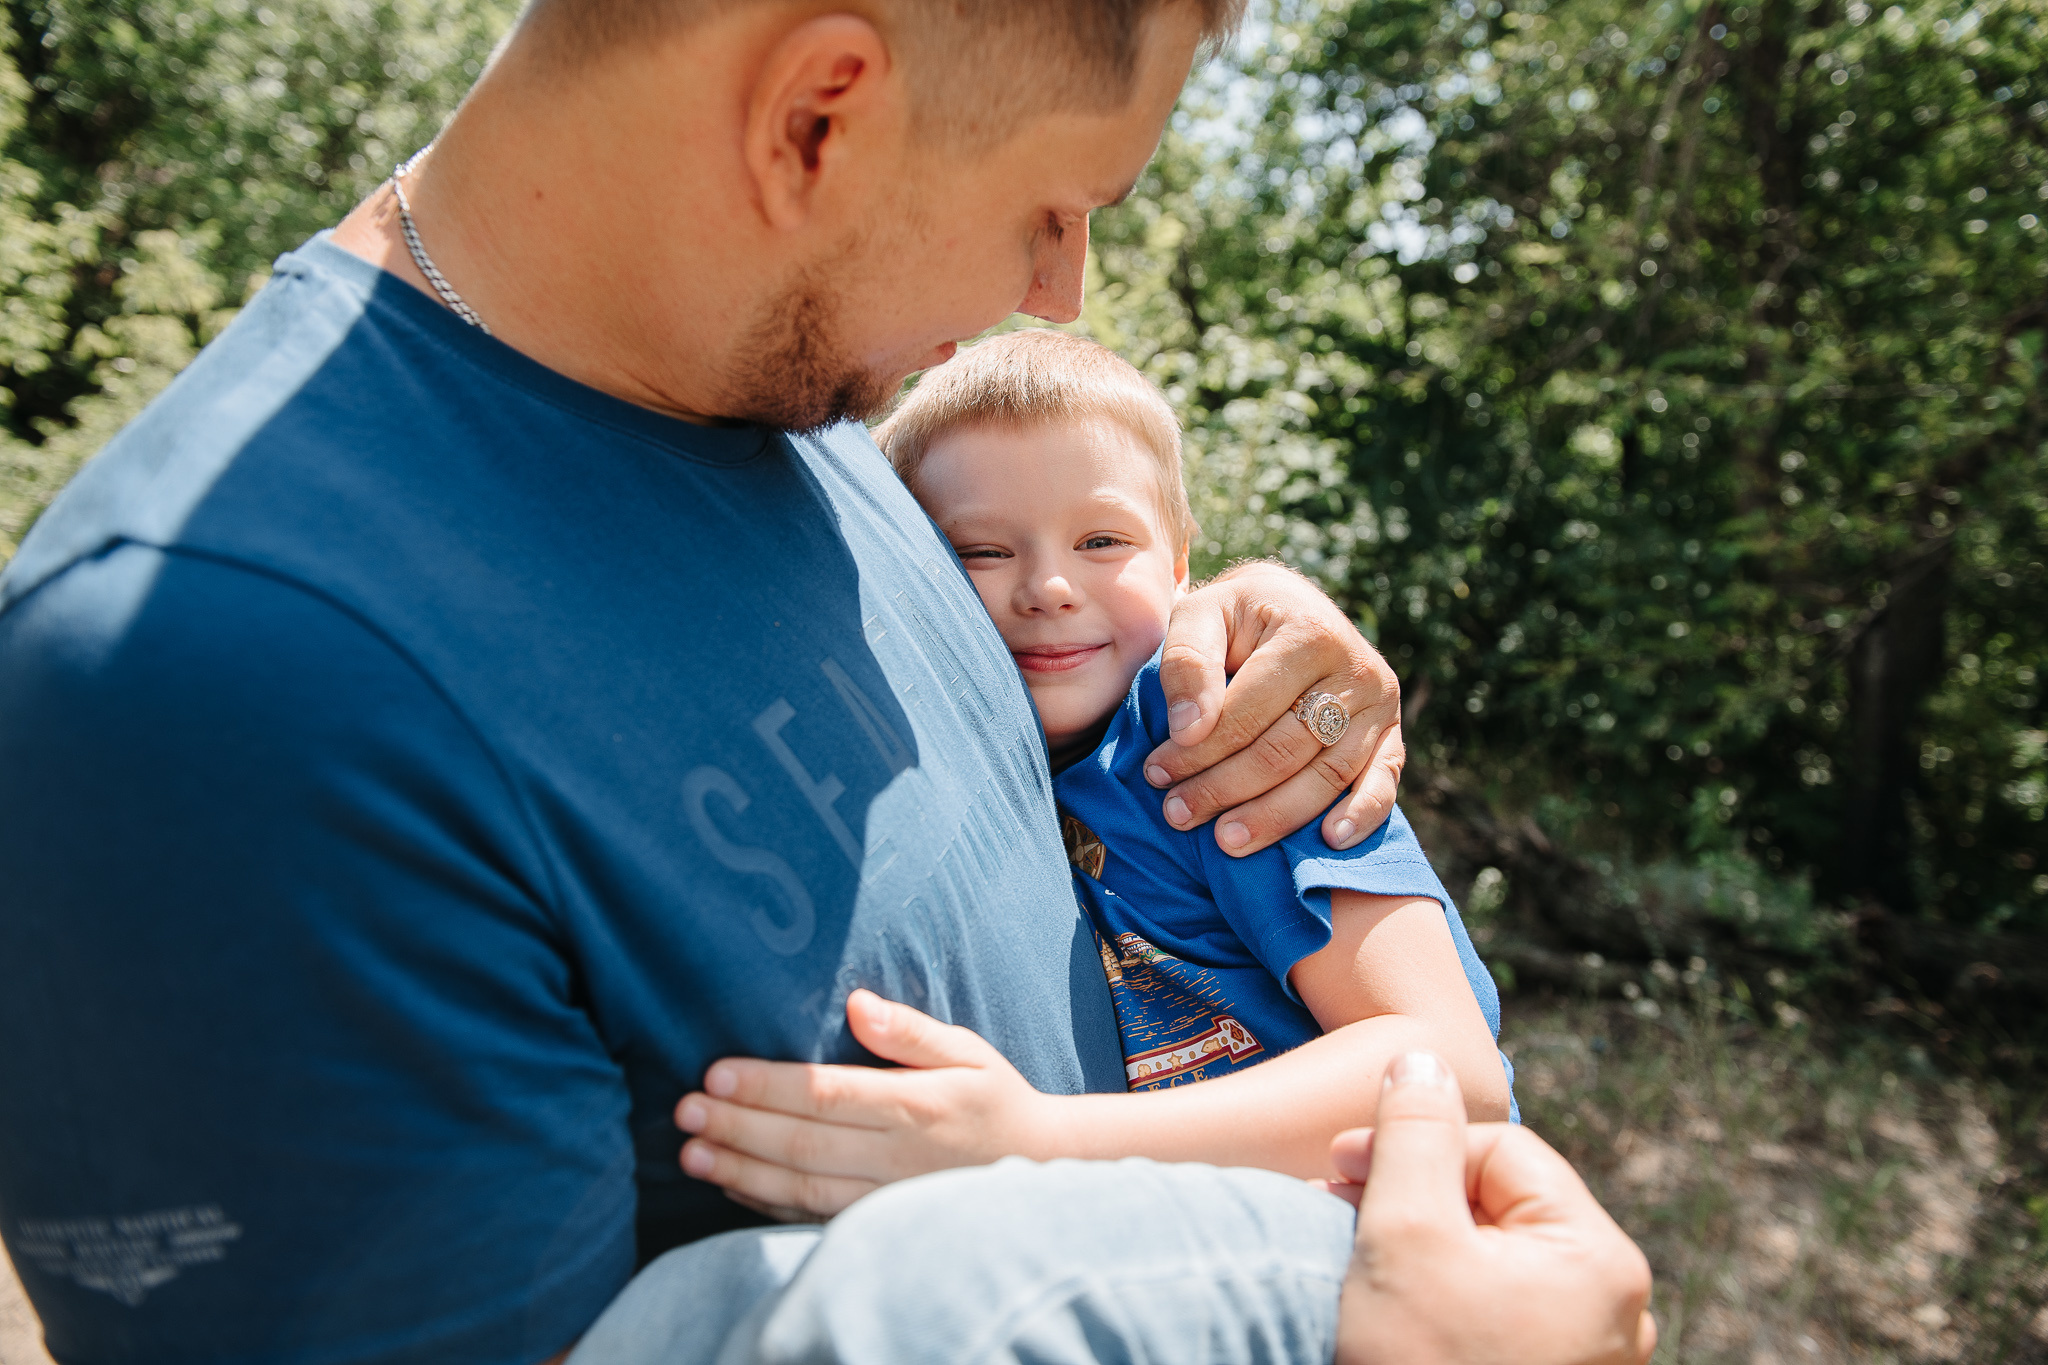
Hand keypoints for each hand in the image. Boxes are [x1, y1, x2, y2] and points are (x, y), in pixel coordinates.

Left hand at [674, 990, 1053, 1218]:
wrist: (1040, 1170)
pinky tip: (729, 1185)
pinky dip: (765, 1205)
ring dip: (740, 1172)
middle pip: (802, 1143)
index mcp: (916, 1107)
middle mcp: (897, 1158)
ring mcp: (886, 1199)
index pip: (826, 1093)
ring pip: (801, 1189)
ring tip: (689, 1154)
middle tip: (682, 1112)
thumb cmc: (994, 1099)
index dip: (767, 1086)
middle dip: (737, 1128)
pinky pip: (812, 1219)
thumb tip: (857, 1002)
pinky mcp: (877, 1226)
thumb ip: (911, 1031)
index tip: (716, 1074)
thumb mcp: (968, 1052)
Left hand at [1149, 560, 1402, 856]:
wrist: (1289, 608)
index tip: (1156, 774)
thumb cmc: (1236, 617)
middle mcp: (1355, 669)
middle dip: (1225, 788)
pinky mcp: (1390, 734)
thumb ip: (1188, 661)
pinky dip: (1362, 815)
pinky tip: (1329, 842)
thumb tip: (1188, 730)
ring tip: (1226, 841)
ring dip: (1274, 816)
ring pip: (1327, 775)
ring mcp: (1379, 705)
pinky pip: (1384, 782)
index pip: (1249, 710)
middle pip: (1285, 749)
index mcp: (1309, 633)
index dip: (1199, 749)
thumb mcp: (1201, 615)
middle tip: (1178, 814)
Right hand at [1326, 1052, 1655, 1364]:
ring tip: (1359, 1258)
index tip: (1340, 1165)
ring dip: (1422, 1241)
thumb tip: (1423, 1056)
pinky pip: (1498, 1309)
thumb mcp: (1404, 1230)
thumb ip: (1415, 1132)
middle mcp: (1616, 1309)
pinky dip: (1443, 1293)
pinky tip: (1392, 1304)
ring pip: (1494, 1257)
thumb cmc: (1412, 1362)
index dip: (1415, 1145)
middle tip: (1340, 1208)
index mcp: (1600, 1261)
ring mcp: (1586, 1355)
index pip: (1501, 1151)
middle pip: (1501, 1203)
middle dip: (1416, 1195)